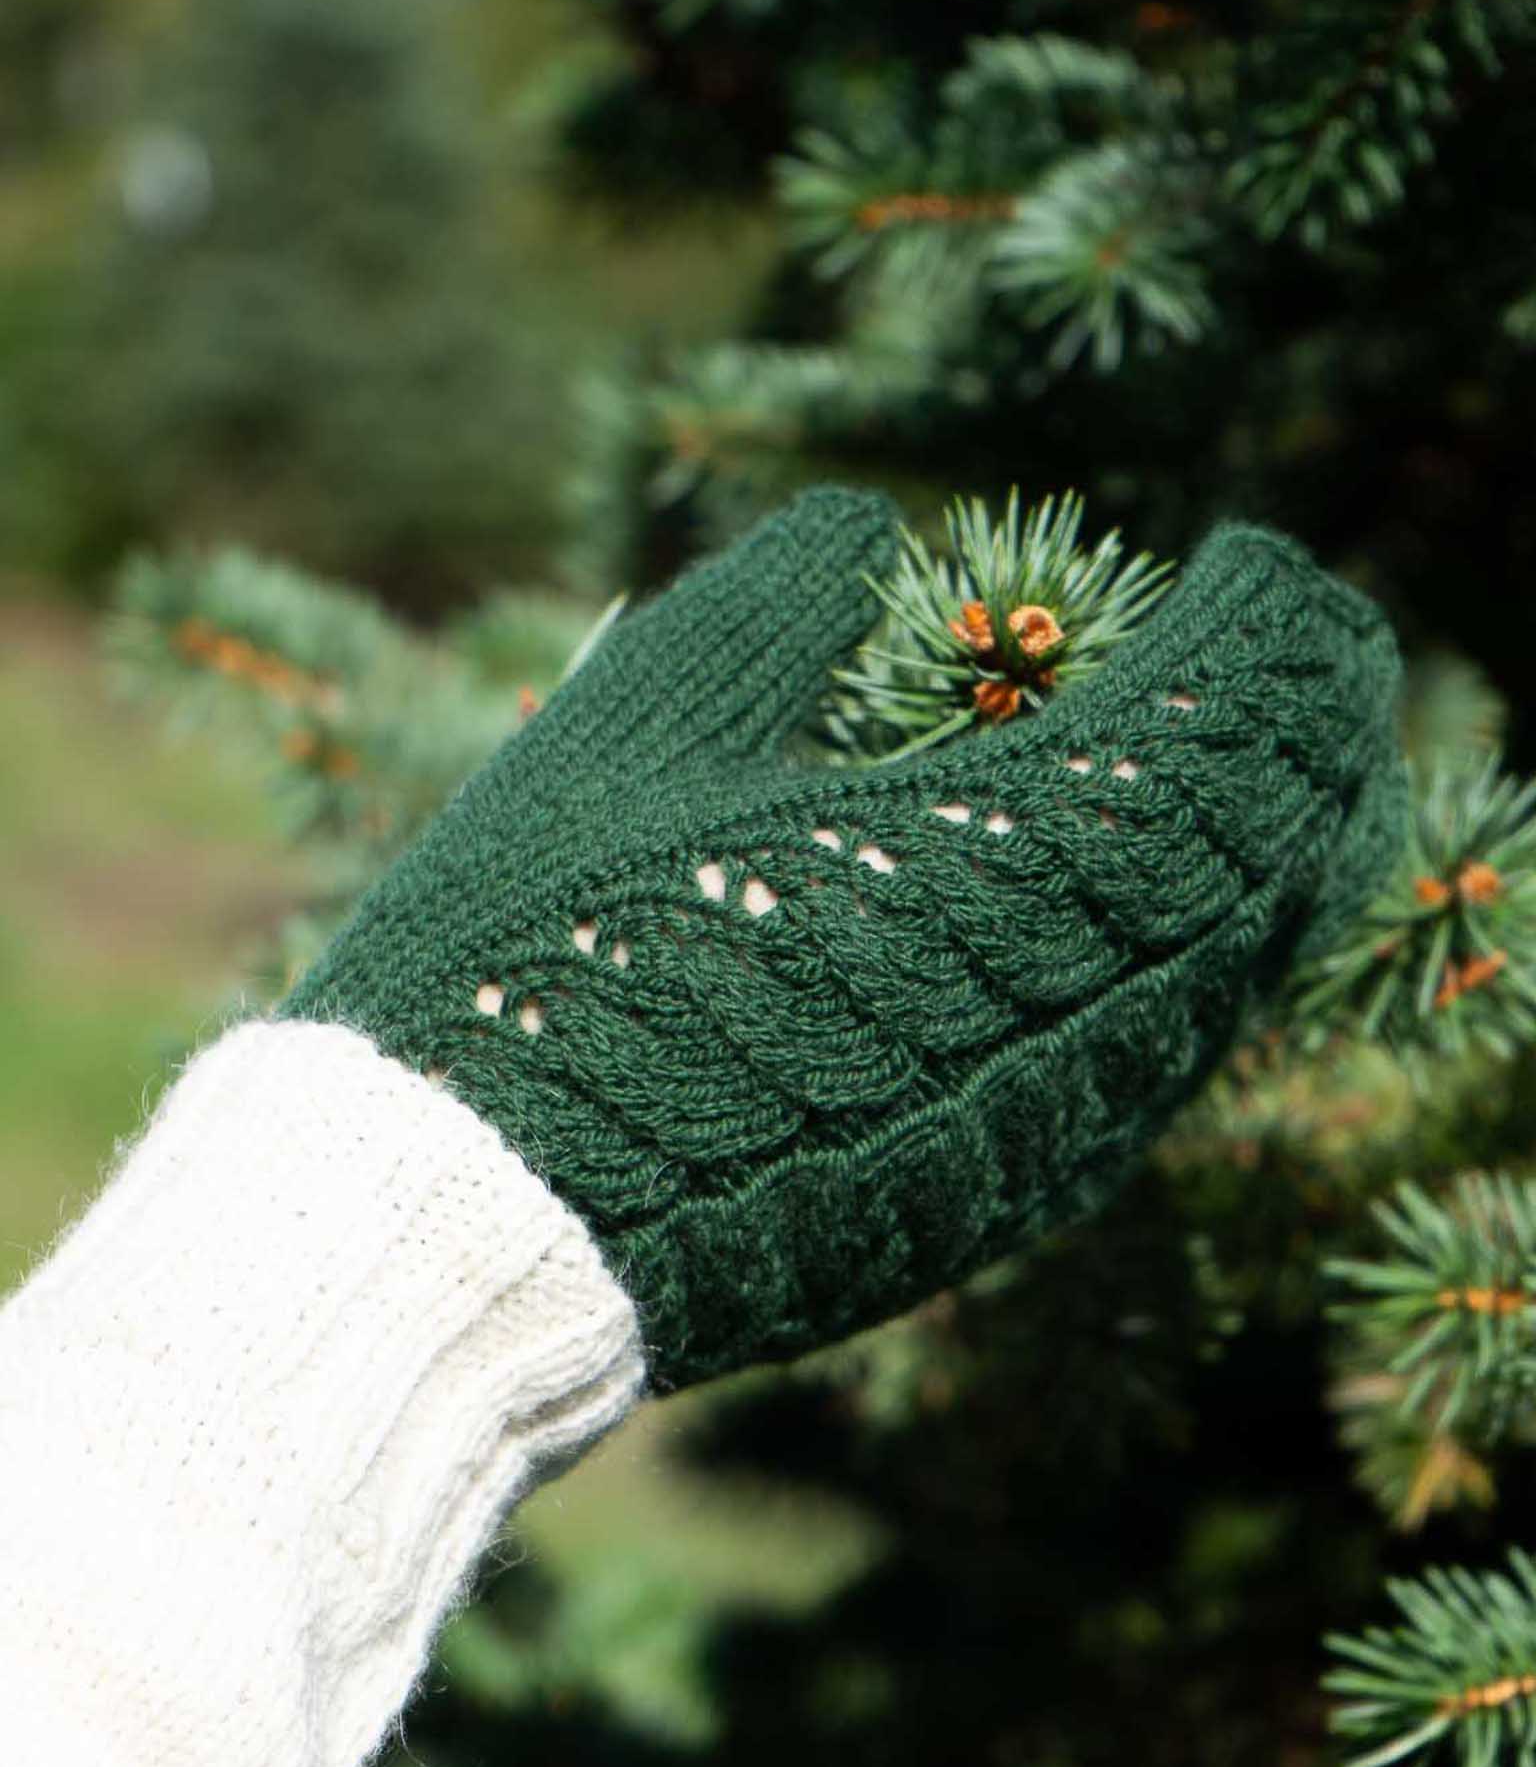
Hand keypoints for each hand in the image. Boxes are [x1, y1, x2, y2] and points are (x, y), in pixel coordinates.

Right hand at [284, 488, 1404, 1387]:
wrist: (464, 1231)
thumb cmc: (533, 958)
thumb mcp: (633, 731)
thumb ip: (775, 607)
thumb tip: (871, 535)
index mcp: (992, 872)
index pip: (1224, 728)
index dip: (1264, 627)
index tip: (1244, 555)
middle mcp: (1060, 1019)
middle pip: (1270, 856)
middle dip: (1299, 729)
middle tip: (1287, 645)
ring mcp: (1039, 1136)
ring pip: (1226, 978)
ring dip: (1257, 853)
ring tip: (1237, 763)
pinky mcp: (991, 1209)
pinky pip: (1152, 1070)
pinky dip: (1182, 966)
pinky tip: (1139, 923)